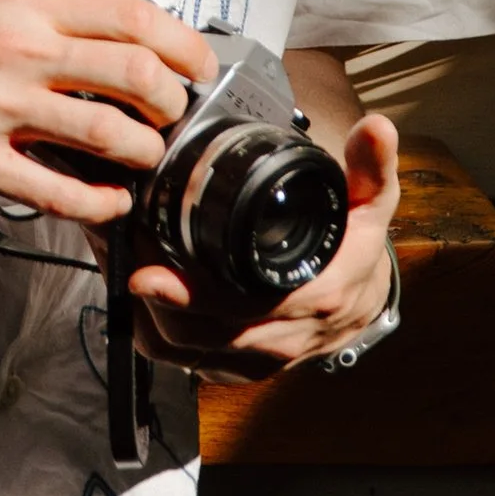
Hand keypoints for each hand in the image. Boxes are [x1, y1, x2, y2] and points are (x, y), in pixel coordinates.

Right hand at [0, 0, 214, 225]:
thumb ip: (47, 19)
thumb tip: (116, 44)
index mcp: (24, 2)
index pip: (133, 15)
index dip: (183, 45)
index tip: (199, 67)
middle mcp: (17, 48)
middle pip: (136, 72)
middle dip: (173, 104)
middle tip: (173, 119)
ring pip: (108, 133)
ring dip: (143, 153)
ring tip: (144, 159)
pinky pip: (57, 190)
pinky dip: (99, 202)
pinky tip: (110, 202)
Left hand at [127, 110, 400, 380]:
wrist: (363, 299)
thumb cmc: (356, 247)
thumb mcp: (373, 202)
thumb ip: (371, 165)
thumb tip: (377, 128)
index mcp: (315, 299)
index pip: (246, 309)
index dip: (193, 296)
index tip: (148, 271)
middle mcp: (283, 339)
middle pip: (202, 335)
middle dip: (152, 298)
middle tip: (117, 254)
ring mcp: (256, 359)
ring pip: (186, 352)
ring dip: (145, 315)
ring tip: (118, 264)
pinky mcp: (235, 368)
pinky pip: (184, 359)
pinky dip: (154, 330)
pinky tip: (135, 291)